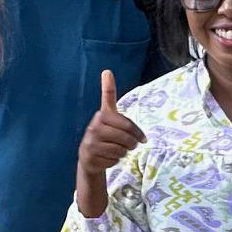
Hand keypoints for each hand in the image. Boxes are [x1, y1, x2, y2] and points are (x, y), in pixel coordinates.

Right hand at [76, 70, 144, 217]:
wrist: (88, 155)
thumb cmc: (104, 132)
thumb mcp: (107, 113)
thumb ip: (108, 93)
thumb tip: (106, 70)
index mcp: (101, 116)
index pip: (126, 124)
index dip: (136, 132)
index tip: (143, 138)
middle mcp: (93, 129)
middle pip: (125, 139)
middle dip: (132, 144)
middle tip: (131, 145)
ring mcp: (90, 144)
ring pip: (120, 151)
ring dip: (123, 153)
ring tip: (117, 149)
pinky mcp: (91, 158)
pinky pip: (113, 161)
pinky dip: (115, 161)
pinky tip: (108, 157)